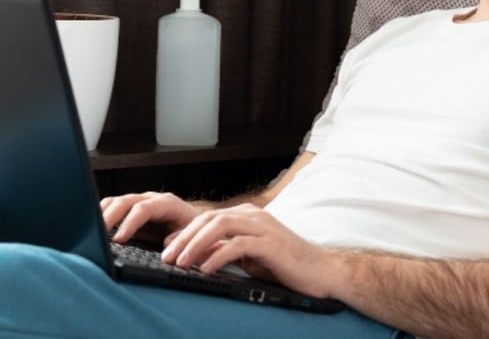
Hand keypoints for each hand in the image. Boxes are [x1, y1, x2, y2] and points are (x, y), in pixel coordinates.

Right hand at [100, 192, 200, 245]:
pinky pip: (112, 208)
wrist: (198, 225)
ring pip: (116, 202)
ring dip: (102, 214)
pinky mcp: (131, 212)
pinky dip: (101, 216)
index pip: (144, 208)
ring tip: (91, 231)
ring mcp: (140, 203)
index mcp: (167, 204)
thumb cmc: (196, 232)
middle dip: (110, 217)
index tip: (119, 239)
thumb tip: (167, 243)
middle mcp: (151, 200)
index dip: (130, 223)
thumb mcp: (195, 236)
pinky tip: (94, 229)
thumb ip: (182, 239)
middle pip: (125, 201)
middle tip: (97, 234)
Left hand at [162, 203, 337, 297]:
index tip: (167, 248)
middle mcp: (254, 216)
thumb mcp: (250, 257)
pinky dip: (217, 256)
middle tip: (166, 257)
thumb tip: (196, 257)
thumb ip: (226, 251)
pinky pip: (238, 245)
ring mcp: (263, 227)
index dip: (185, 232)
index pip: (208, 218)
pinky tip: (205, 269)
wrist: (321, 271)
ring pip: (220, 226)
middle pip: (210, 218)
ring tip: (180, 262)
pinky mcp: (271, 243)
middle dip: (184, 237)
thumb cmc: (286, 265)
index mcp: (248, 216)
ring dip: (196, 244)